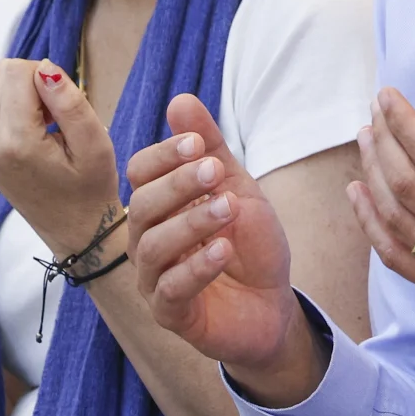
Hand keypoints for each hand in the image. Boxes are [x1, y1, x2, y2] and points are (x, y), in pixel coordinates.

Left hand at [0, 60, 119, 259]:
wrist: (76, 232)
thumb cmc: (91, 190)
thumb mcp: (94, 144)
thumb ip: (69, 102)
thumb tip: (45, 67)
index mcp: (14, 139)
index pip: (15, 71)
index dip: (45, 76)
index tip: (63, 107)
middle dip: (30, 81)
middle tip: (55, 113)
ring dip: (19, 91)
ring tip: (44, 121)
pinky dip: (10, 105)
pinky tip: (33, 128)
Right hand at [126, 94, 301, 367]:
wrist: (274, 304)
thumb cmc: (250, 245)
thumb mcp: (237, 189)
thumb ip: (211, 148)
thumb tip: (181, 100)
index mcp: (159, 207)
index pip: (140, 173)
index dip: (165, 156)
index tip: (197, 144)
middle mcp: (147, 241)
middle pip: (142, 207)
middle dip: (179, 185)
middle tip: (215, 172)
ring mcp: (154, 280)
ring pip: (152, 247)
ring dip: (191, 222)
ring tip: (227, 209)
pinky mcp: (171, 316)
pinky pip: (171, 291)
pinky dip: (196, 268)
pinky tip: (223, 250)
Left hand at [348, 80, 414, 378]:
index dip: (402, 123)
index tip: (386, 98)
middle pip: (406, 183)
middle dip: (382, 143)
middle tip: (373, 117)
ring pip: (396, 219)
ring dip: (373, 177)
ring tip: (366, 145)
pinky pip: (399, 260)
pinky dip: (372, 228)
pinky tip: (361, 198)